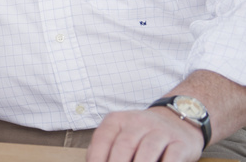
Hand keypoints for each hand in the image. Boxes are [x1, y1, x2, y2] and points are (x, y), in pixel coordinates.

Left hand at [86, 107, 203, 161]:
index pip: (103, 139)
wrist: (176, 120)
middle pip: (125, 145)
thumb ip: (103, 148)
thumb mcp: (118, 133)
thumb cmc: (140, 134)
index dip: (97, 158)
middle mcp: (138, 122)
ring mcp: (161, 131)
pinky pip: (172, 157)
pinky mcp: (181, 142)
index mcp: (117, 120)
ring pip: (147, 151)